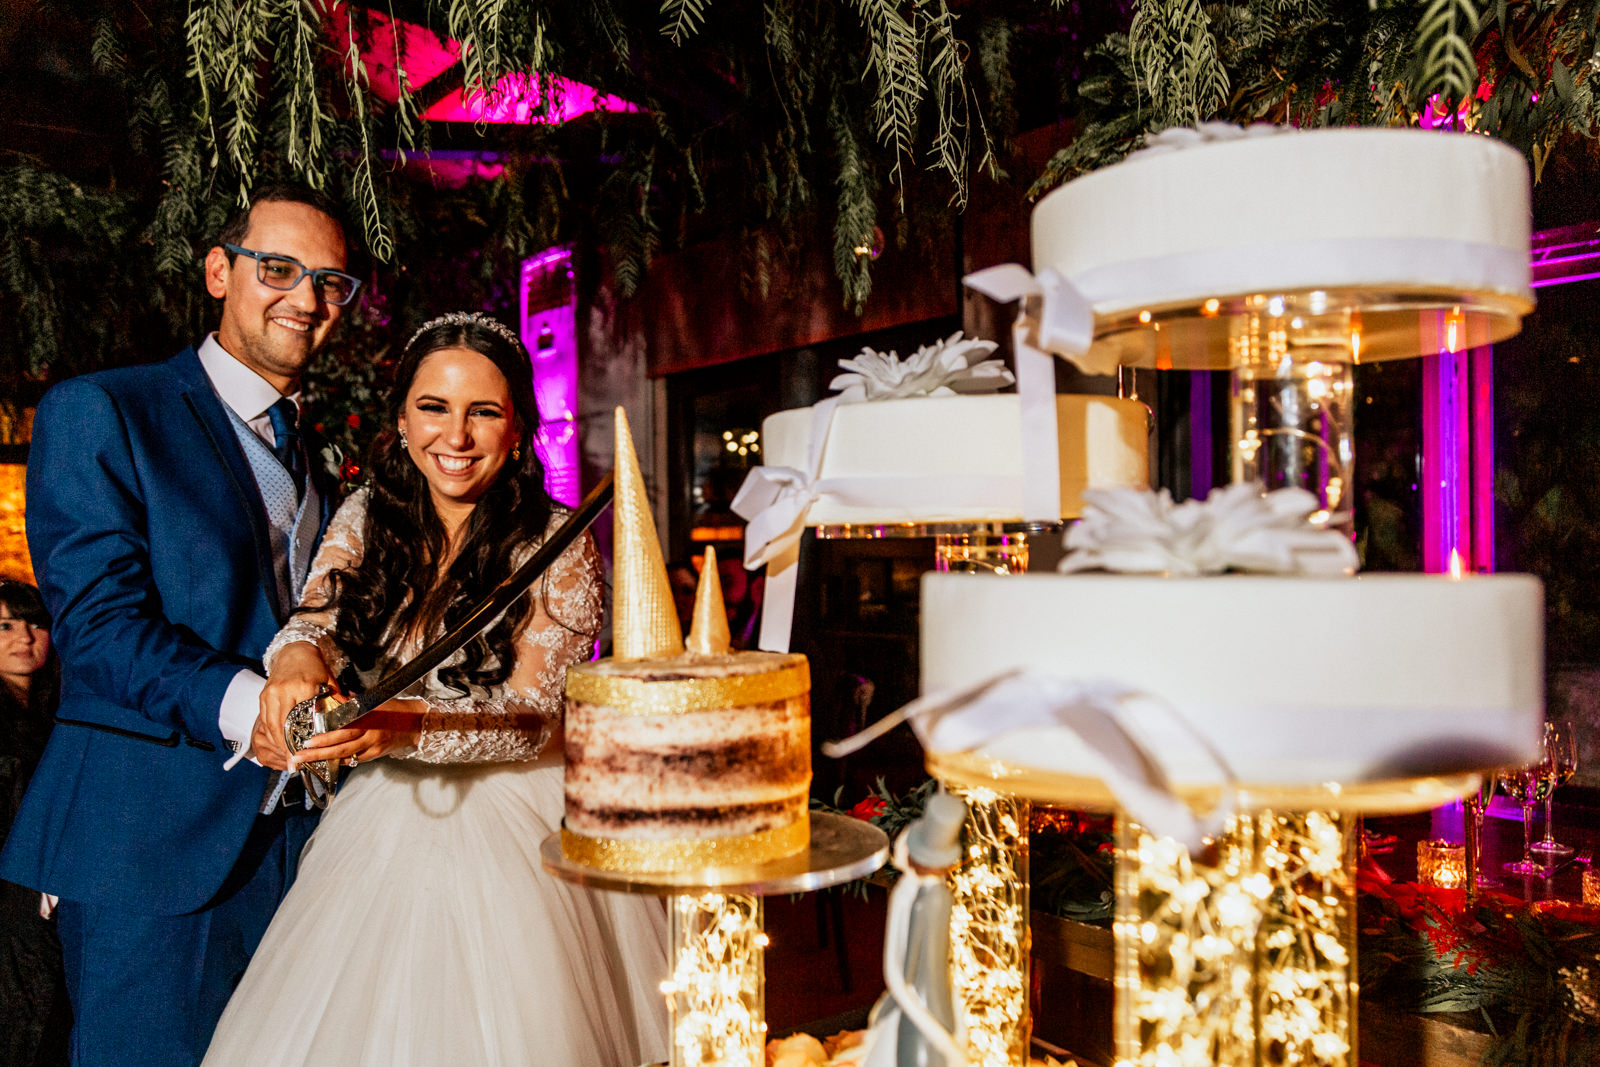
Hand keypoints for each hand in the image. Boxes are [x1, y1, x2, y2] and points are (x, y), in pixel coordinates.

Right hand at [254, 642, 338, 770]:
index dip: (300, 740)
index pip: (300, 719)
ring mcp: (270, 694)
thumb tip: (345, 723)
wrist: (295, 652)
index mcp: (302, 687)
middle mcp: (282, 691)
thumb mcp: (329, 682)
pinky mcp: (263, 696)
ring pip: (271, 726)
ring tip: (287, 759)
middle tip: (294, 765)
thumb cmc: (315, 667)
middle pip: (282, 726)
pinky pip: (265, 720)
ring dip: (278, 744)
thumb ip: (335, 702)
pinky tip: (280, 744)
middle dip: (286, 748)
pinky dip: (273, 734)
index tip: (302, 756)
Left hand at [290, 697, 422, 768]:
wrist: (416, 724)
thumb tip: (335, 698)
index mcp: (370, 718)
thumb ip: (354, 703)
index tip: (310, 738)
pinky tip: (327, 762)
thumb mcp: (375, 701)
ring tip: (307, 761)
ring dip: (325, 759)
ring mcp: (374, 747)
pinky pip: (354, 759)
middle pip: (342, 746)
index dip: (326, 736)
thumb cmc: (395, 710)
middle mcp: (371, 734)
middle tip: (301, 754)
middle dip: (319, 751)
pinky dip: (340, 760)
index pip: (344, 728)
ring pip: (346, 756)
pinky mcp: (376, 755)